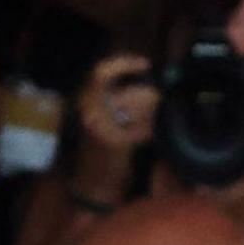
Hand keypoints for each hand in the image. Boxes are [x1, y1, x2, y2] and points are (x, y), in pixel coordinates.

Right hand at [72, 52, 158, 181]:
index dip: (124, 63)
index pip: (102, 72)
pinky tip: (152, 135)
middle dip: (150, 97)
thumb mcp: (100, 118)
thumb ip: (116, 99)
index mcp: (85, 100)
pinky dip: (151, 131)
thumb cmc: (99, 148)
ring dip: (152, 114)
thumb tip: (148, 86)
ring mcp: (101, 126)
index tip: (144, 64)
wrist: (92, 181)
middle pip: (130, 92)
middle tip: (159, 101)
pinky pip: (144, 130)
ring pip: (139, 109)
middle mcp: (90, 110)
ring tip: (156, 119)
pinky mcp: (115, 142)